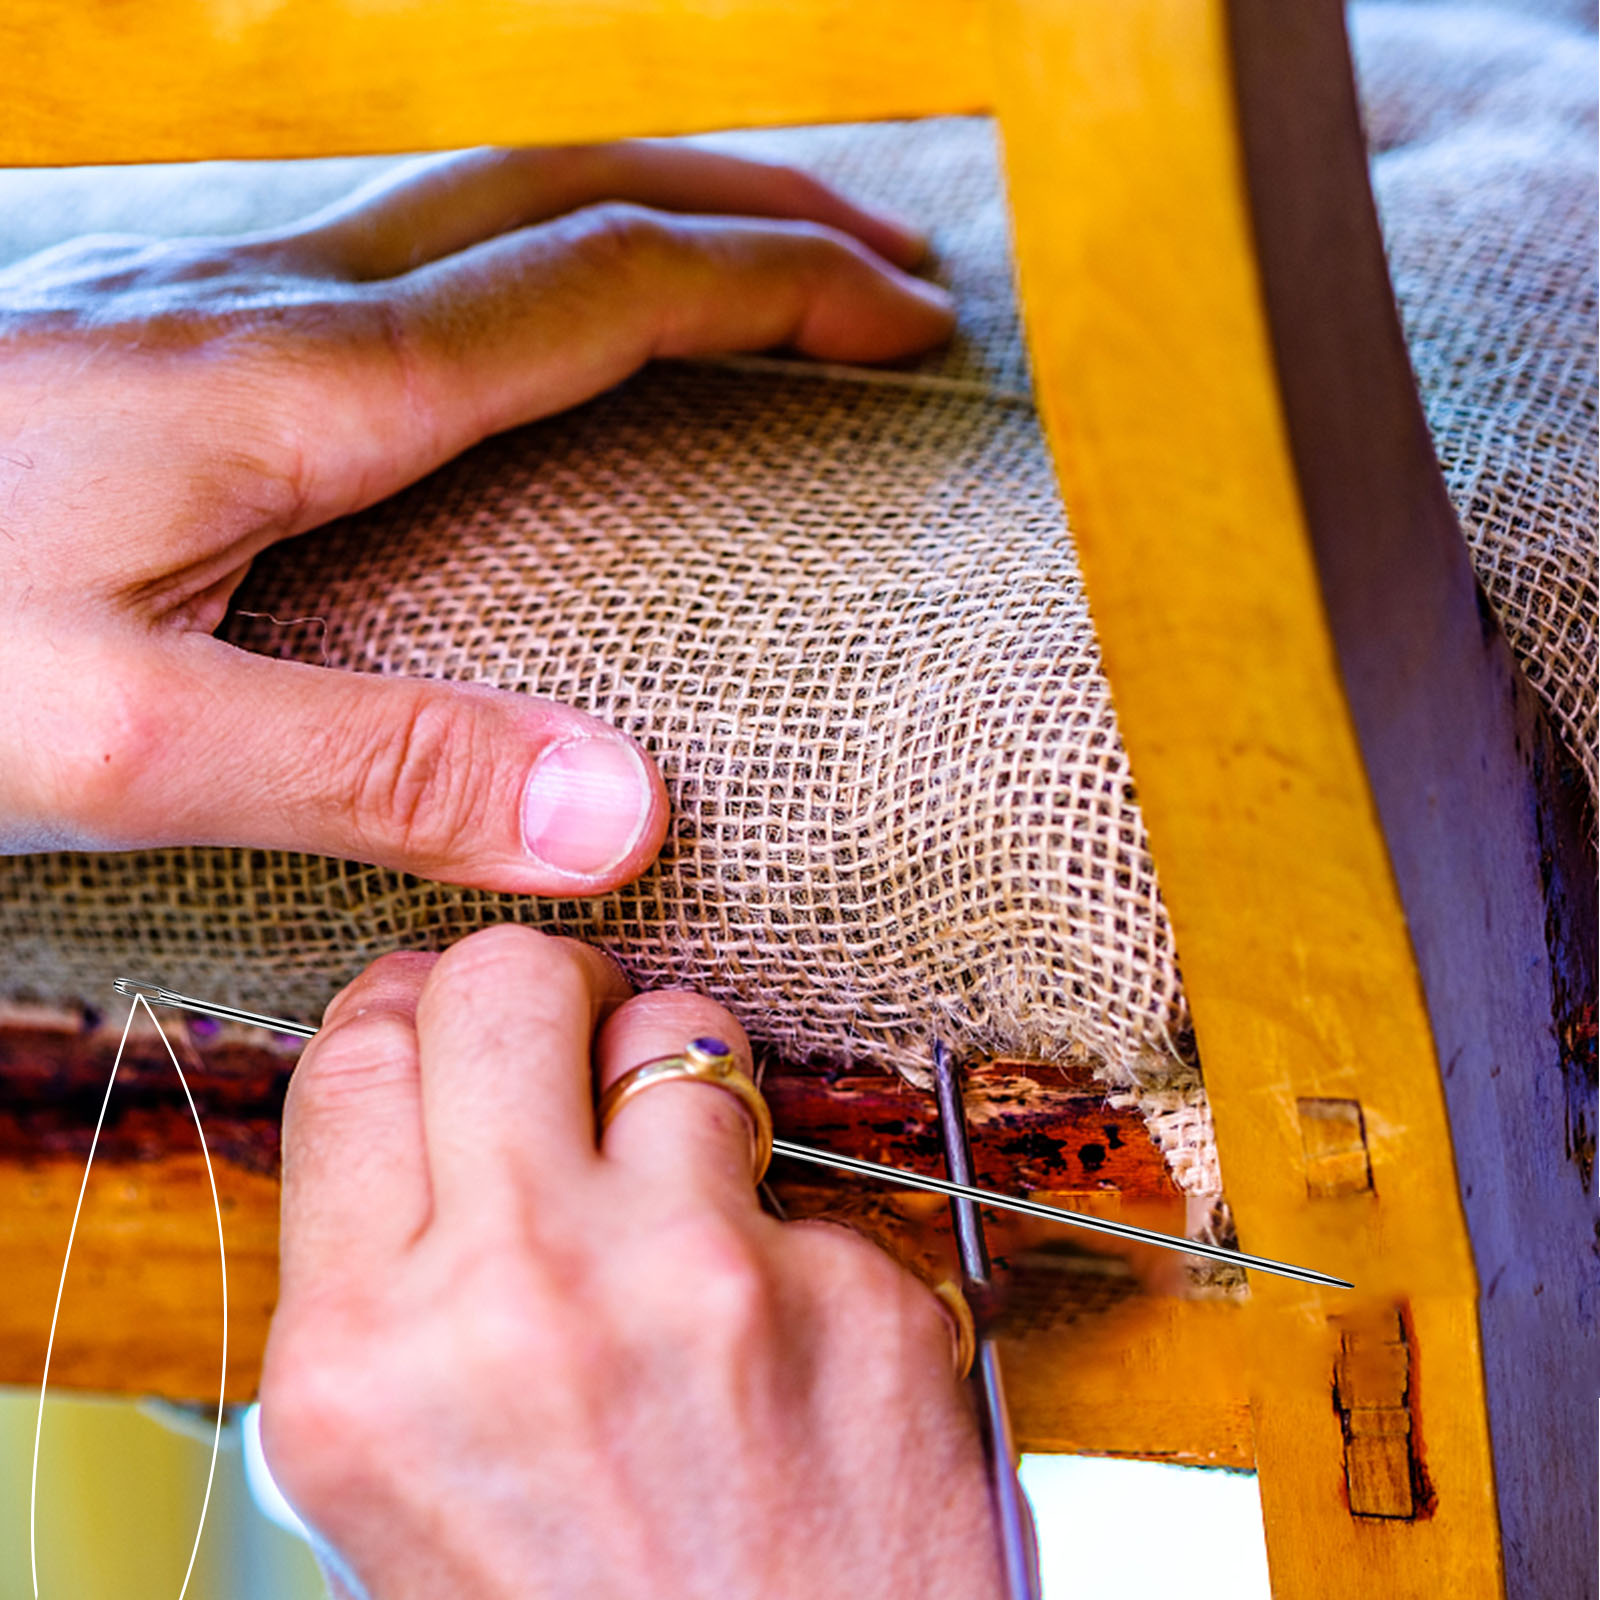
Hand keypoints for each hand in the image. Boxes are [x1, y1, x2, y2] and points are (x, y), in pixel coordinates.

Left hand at [0, 144, 952, 887]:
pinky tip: (562, 342)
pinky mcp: (197, 340)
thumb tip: (625, 815)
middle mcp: (293, 309)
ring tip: (775, 284)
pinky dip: (560, 272)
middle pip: (581, 194)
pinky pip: (432, 264)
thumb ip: (379, 774)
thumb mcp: (123, 749)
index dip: (779, 291)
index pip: (609, 288)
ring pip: (505, 207)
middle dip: (762, 218)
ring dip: (667, 223)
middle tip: (894, 279)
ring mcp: (240, 303)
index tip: (910, 325)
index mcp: (312, 389)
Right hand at [257, 924, 1003, 1599]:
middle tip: (573, 1033)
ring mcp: (702, 1281)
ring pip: (682, 1029)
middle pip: (509, 982)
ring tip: (690, 1194)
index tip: (441, 1011)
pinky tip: (788, 1344)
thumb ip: (399, 1285)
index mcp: (367, 1359)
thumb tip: (422, 1107)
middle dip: (543, 989)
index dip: (405, 1010)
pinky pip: (807, 1176)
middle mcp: (524, 1296)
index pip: (353, 1054)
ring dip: (681, 1084)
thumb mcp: (398, 1486)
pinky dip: (790, 1230)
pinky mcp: (857, 1295)